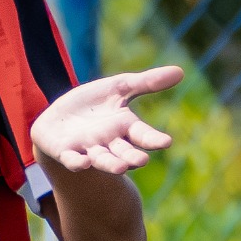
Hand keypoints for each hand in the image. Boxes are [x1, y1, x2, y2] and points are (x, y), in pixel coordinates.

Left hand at [30, 65, 181, 176]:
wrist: (59, 118)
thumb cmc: (94, 104)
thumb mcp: (119, 87)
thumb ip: (146, 83)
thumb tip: (181, 71)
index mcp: (124, 127)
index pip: (142, 134)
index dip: (153, 139)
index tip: (166, 142)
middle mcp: (108, 142)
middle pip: (123, 152)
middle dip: (132, 157)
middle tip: (142, 161)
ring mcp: (87, 148)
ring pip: (102, 159)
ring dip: (110, 164)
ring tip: (120, 168)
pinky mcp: (65, 151)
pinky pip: (72, 159)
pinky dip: (77, 162)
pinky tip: (83, 163)